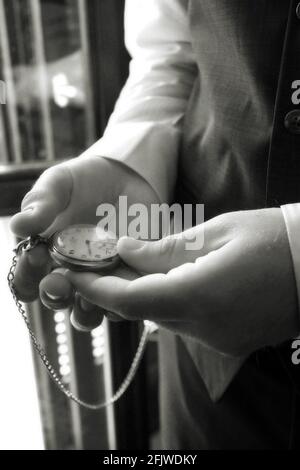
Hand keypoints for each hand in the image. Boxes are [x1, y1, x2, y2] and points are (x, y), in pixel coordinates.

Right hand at [10, 155, 158, 327]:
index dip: (25, 278)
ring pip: (88, 312)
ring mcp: (100, 278)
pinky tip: (125, 288)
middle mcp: (69, 273)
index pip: (26, 281)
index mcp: (45, 255)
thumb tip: (19, 226)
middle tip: (57, 282)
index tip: (35, 256)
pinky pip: (125, 300)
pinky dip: (123, 300)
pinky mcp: (129, 278)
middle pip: (56, 300)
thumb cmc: (83, 181)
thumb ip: (41, 203)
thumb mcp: (59, 184)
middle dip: (54, 296)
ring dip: (86, 309)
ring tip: (91, 295)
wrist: (125, 176)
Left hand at [62, 208, 298, 355]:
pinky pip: (183, 323)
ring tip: (129, 265)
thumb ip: (166, 248)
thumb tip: (124, 252)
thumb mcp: (218, 231)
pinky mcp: (226, 341)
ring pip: (161, 318)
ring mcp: (217, 339)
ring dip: (141, 294)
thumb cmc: (275, 239)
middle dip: (115, 289)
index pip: (132, 299)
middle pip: (142, 310)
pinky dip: (166, 302)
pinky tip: (166, 279)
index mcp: (203, 294)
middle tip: (98, 263)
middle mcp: (207, 327)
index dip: (97, 288)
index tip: (74, 275)